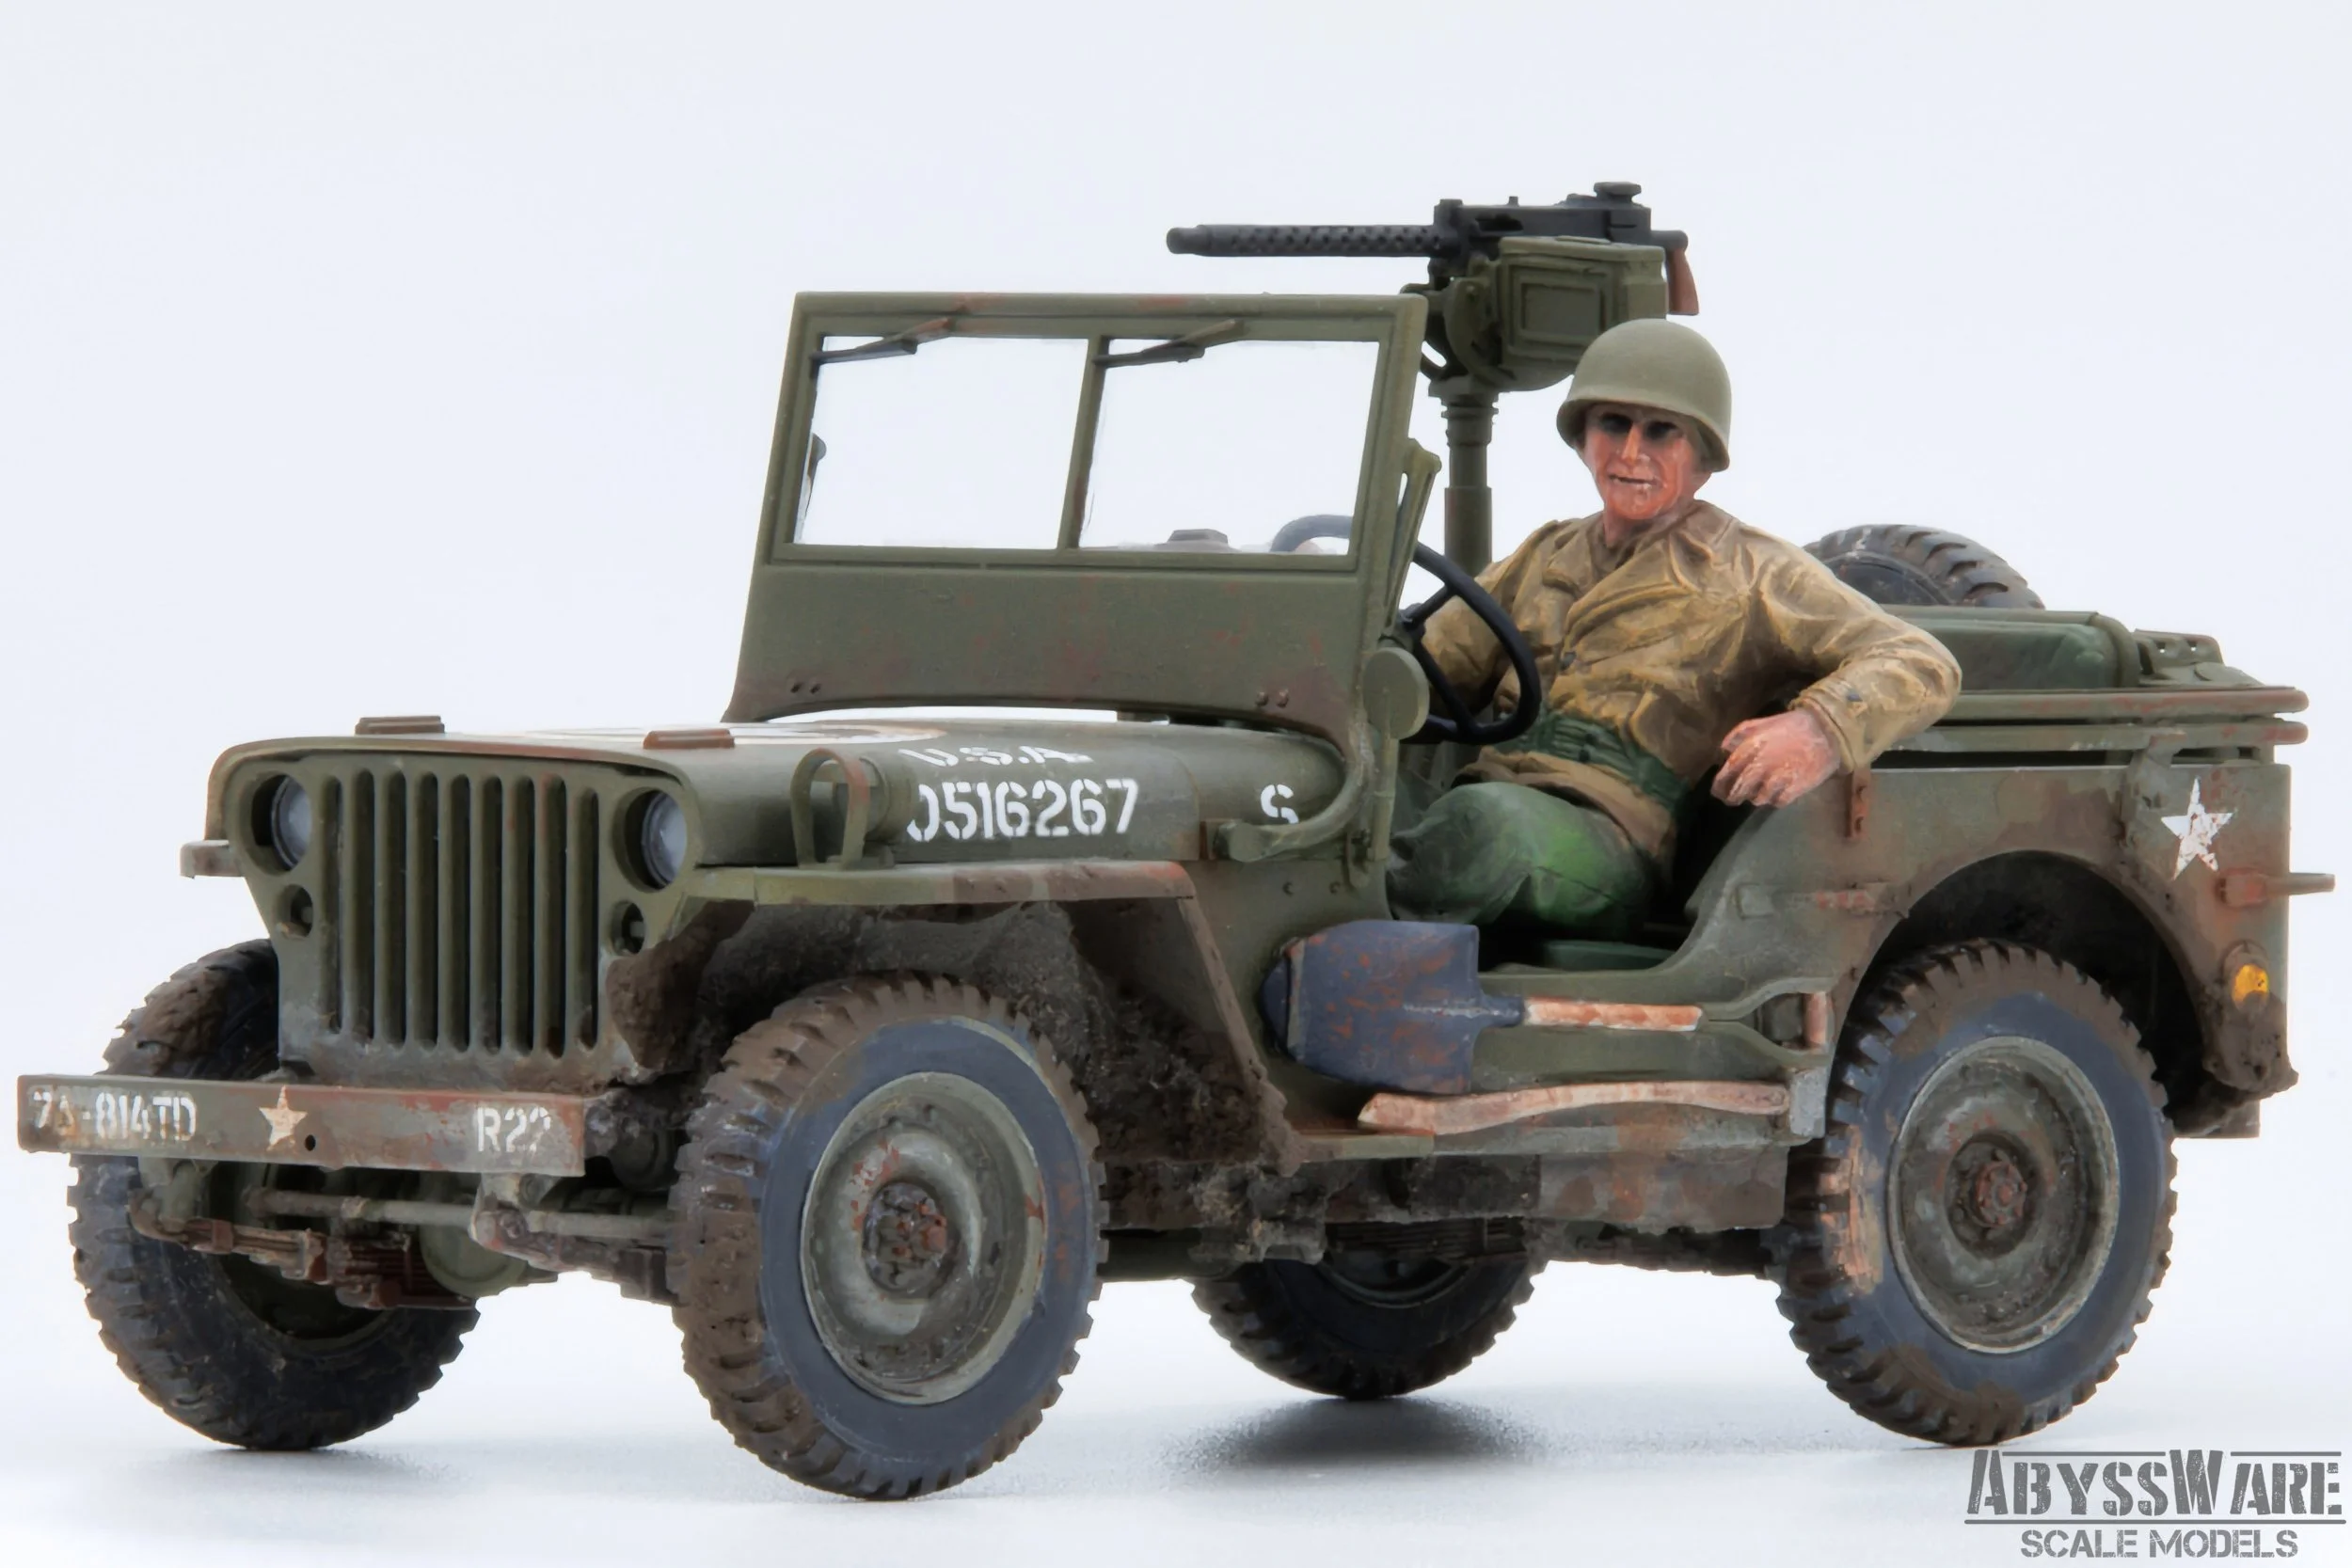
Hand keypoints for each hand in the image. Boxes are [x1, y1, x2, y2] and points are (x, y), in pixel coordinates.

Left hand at [1712, 710, 1840, 807]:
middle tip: (1733, 800)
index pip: (1727, 773)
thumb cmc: (1792, 725)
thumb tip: (1724, 750)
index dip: (1719, 786)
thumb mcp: (1762, 723)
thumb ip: (1740, 734)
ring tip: (1760, 792)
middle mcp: (1760, 765)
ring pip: (1758, 799)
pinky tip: (1778, 793)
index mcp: (1750, 748)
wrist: (1827, 730)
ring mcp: (1777, 779)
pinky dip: (1775, 800)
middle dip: (1733, 797)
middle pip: (1739, 791)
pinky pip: (1777, 802)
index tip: (1717, 792)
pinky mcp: (1794, 789)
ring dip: (1756, 797)